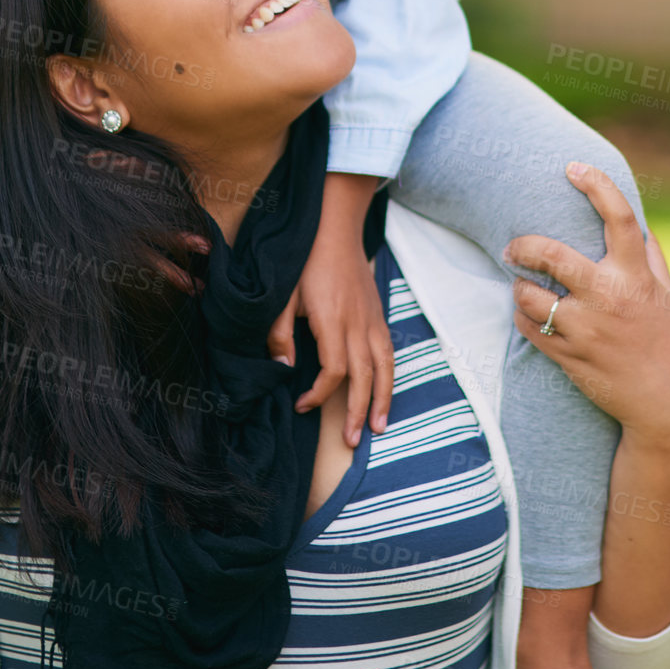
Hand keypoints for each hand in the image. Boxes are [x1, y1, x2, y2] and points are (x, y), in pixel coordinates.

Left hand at [267, 175, 393, 446]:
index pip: (335, 370)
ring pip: (385, 366)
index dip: (320, 394)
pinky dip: (390, 374)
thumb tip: (283, 371)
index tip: (302, 404)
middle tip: (353, 442)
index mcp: (332, 320)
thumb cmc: (304, 259)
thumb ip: (279, 334)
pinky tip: (385, 390)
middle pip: (365, 376)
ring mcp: (372, 318)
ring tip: (381, 427)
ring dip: (384, 398)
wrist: (334, 226)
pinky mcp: (378, 313)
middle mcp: (358, 323)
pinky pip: (389, 350)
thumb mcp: (282, 295)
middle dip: (360, 412)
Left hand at [505, 162, 669, 448]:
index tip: (573, 167)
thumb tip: (640, 225)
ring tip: (521, 285)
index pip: (619, 218)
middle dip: (523, 246)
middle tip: (512, 246)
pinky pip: (528, 327)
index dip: (596, 185)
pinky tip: (528, 313)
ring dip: (518, 287)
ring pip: (529, 295)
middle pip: (551, 255)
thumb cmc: (669, 342)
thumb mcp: (668, 295)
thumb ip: (650, 258)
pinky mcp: (569, 356)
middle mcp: (609, 297)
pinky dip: (522, 316)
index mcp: (636, 276)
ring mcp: (587, 329)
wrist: (667, 403)